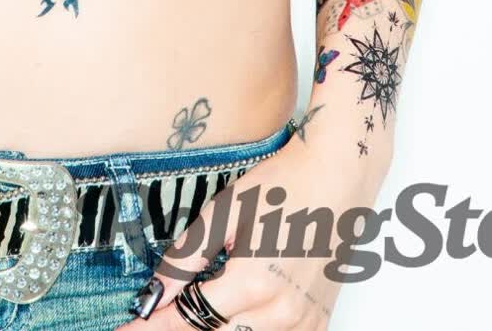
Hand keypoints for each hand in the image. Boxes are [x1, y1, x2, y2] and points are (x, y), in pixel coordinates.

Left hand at [116, 149, 363, 330]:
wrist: (339, 175)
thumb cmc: (283, 184)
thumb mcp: (225, 213)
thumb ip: (186, 259)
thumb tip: (153, 296)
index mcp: (252, 284)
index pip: (187, 322)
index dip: (151, 329)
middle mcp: (279, 314)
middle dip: (183, 327)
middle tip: (161, 314)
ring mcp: (302, 324)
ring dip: (216, 327)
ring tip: (201, 301)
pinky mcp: (318, 324)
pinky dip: (250, 330)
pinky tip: (237, 314)